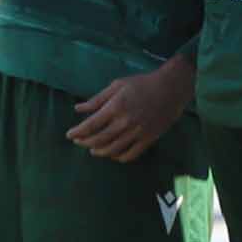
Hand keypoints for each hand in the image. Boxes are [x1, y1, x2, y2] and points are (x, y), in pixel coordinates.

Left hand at [66, 57, 194, 162]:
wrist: (172, 88)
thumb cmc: (143, 83)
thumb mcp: (118, 85)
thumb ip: (97, 99)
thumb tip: (78, 109)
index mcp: (115, 107)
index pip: (90, 126)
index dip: (77, 132)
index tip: (69, 135)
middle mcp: (124, 122)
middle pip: (98, 140)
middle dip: (85, 142)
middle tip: (79, 142)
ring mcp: (137, 133)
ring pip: (112, 150)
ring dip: (99, 152)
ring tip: (93, 150)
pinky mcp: (148, 139)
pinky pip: (130, 155)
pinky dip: (118, 157)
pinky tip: (114, 154)